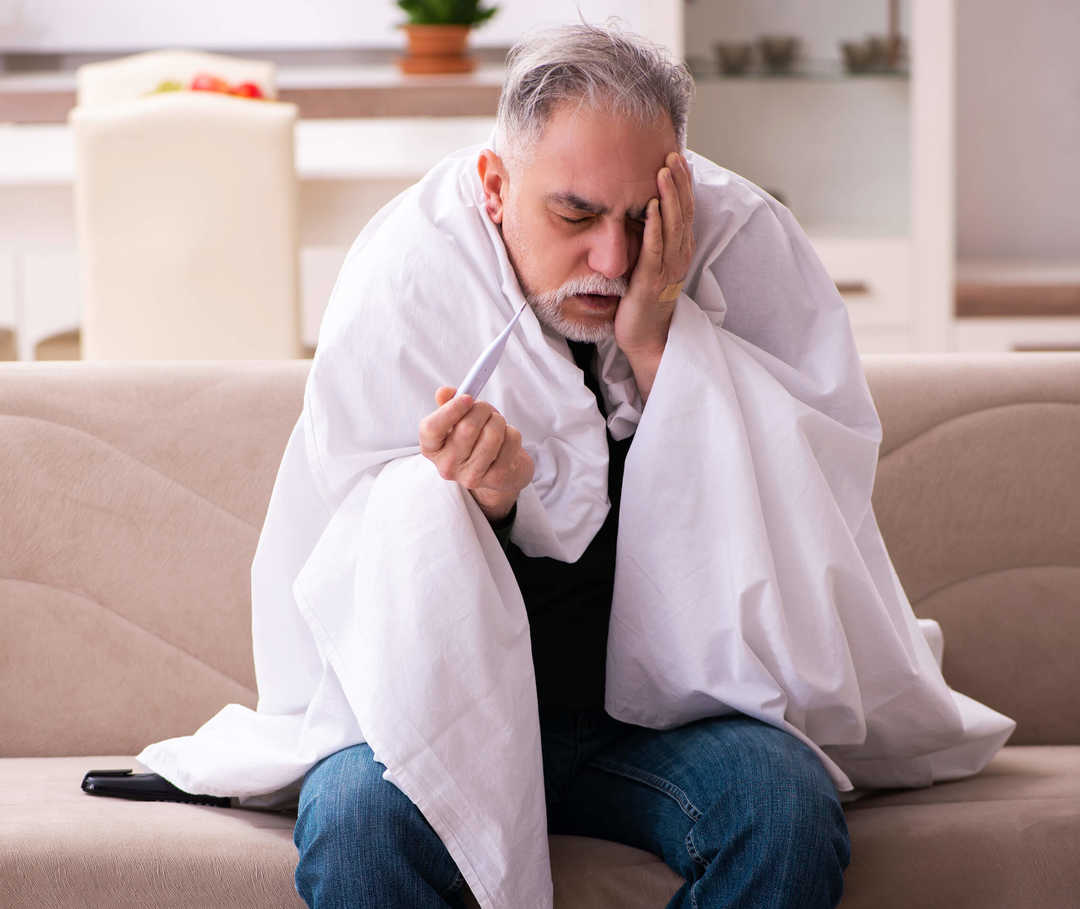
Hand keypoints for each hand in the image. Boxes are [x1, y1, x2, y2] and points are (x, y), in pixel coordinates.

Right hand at [418, 386, 534, 520]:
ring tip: (496, 425)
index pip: (431, 428)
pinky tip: (506, 441)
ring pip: (492, 433)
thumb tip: (444, 392)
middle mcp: (447, 466)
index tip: (467, 397)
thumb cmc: (476, 438)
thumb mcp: (459, 419)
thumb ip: (448, 403)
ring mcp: (471, 476)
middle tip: (486, 410)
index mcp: (431, 448)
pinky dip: (512, 433)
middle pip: (467, 427)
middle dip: (482, 410)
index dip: (450, 410)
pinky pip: (511, 440)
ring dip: (499, 421)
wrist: (501, 469)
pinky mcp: (497, 478)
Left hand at [614, 151, 695, 359]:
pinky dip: (654, 227)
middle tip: (673, 154)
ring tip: (664, 170)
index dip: (683, 184)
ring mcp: (667, 268)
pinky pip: (655, 249)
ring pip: (672, 226)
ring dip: (669, 196)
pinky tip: (650, 207)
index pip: (684, 210)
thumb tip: (641, 210)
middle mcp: (679, 256)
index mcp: (679, 250)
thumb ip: (651, 239)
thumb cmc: (643, 300)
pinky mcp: (651, 281)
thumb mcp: (650, 263)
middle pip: (682, 212)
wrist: (646, 337)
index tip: (677, 157)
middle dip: (679, 182)